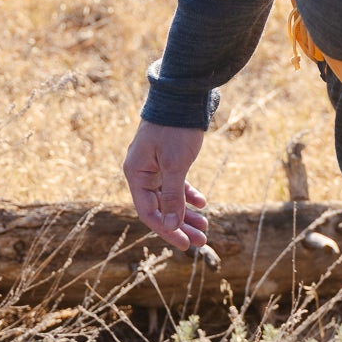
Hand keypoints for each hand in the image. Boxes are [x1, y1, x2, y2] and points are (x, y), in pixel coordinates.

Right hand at [122, 121, 208, 250]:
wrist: (182, 96)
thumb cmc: (175, 129)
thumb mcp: (176, 164)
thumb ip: (173, 196)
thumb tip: (171, 226)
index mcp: (136, 174)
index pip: (149, 212)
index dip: (167, 231)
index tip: (185, 245)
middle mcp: (141, 172)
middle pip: (160, 208)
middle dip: (180, 225)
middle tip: (201, 241)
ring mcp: (153, 166)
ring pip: (169, 198)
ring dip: (186, 213)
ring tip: (205, 227)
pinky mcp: (166, 160)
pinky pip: (175, 184)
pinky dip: (188, 194)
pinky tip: (203, 204)